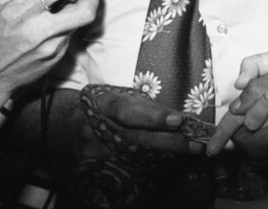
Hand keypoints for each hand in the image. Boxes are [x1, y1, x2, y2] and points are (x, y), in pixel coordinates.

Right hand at [0, 0, 106, 99]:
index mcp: (19, 12)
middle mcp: (38, 31)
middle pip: (83, 12)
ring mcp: (50, 48)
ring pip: (76, 23)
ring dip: (72, 13)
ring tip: (51, 15)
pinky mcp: (56, 59)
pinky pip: (67, 36)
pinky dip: (62, 29)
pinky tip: (44, 33)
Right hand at [76, 86, 194, 160]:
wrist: (71, 127)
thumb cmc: (106, 107)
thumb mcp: (123, 97)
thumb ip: (148, 107)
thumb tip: (181, 119)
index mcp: (103, 104)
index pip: (127, 111)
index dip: (152, 116)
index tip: (178, 120)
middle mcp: (98, 129)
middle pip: (136, 138)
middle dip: (170, 141)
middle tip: (195, 143)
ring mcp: (97, 151)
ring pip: (136, 157)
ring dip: (167, 155)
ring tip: (191, 151)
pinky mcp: (99, 168)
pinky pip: (130, 169)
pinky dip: (153, 166)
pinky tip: (172, 163)